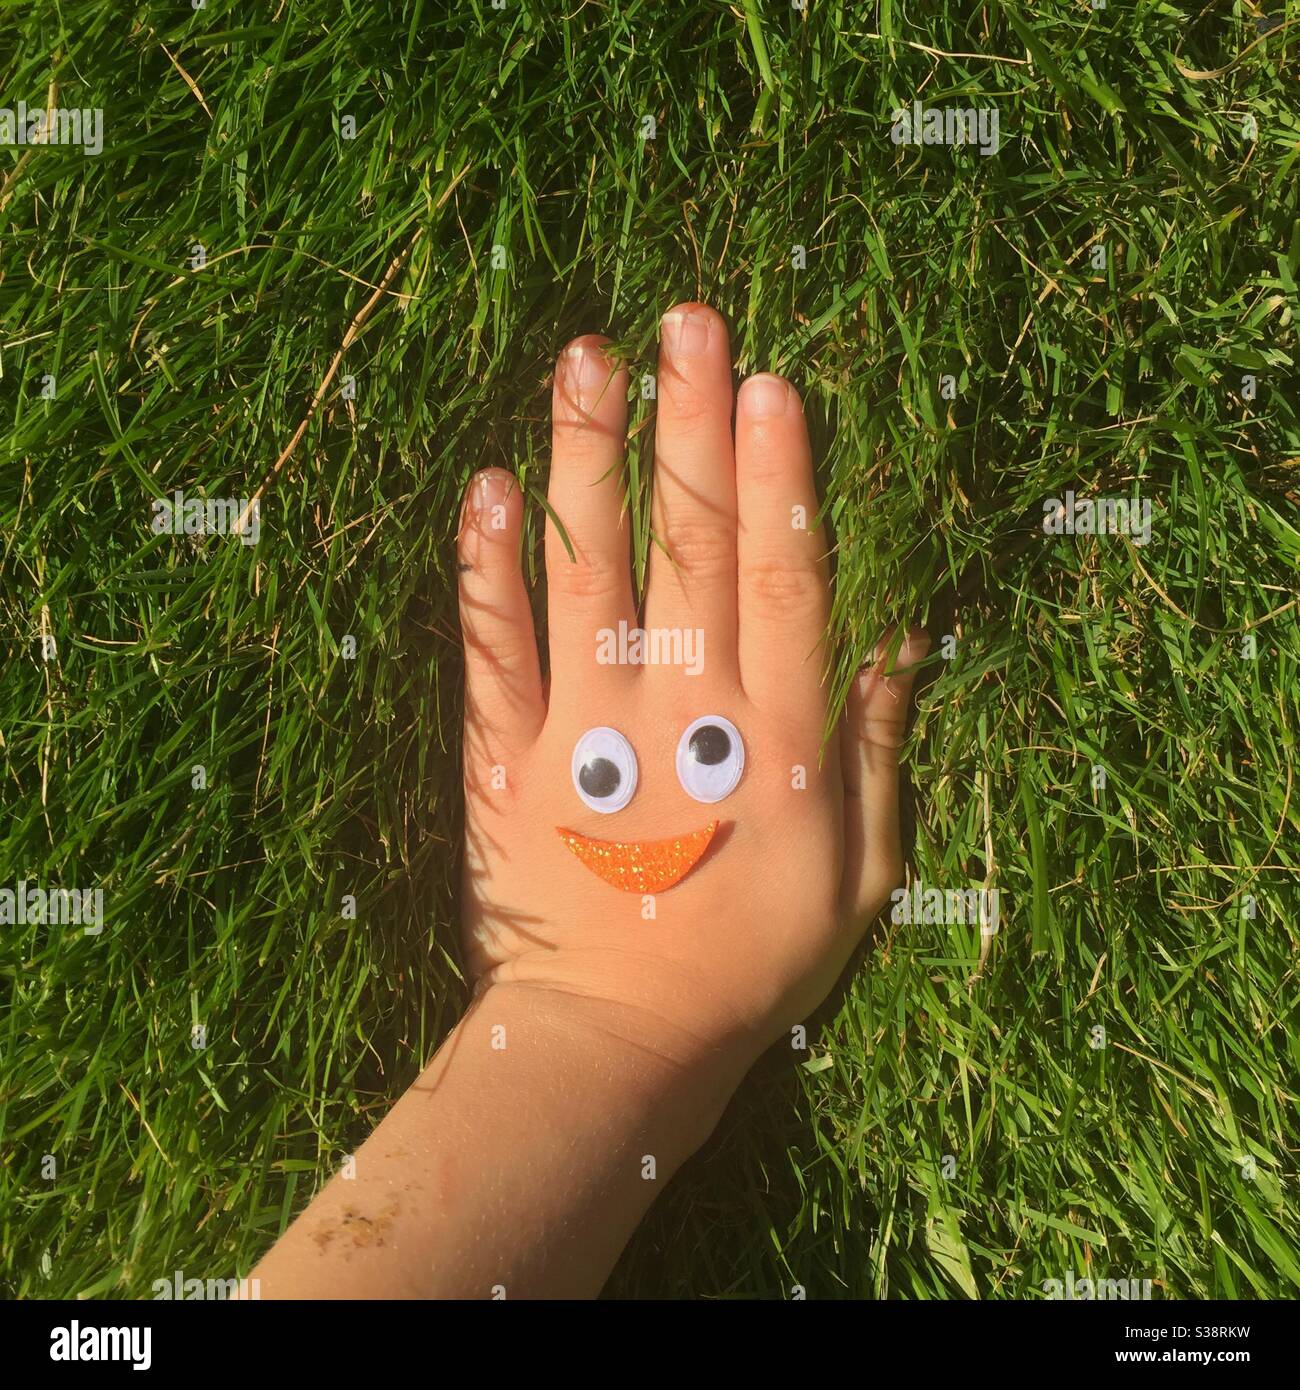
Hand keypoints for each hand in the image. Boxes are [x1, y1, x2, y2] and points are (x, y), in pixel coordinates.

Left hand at [457, 302, 926, 1080]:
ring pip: (587, 572)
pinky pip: (494, 651)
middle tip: (685, 322)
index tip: (771, 383)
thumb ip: (872, 749)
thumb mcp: (856, 872)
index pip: (785, 581)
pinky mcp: (506, 760)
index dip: (780, 478)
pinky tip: (487, 486)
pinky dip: (488, 570)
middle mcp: (680, 714)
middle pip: (691, 548)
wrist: (618, 1040)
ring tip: (585, 361)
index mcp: (773, 741)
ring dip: (588, 461)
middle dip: (688, 429)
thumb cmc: (750, 961)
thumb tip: (900, 638)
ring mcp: (584, 731)